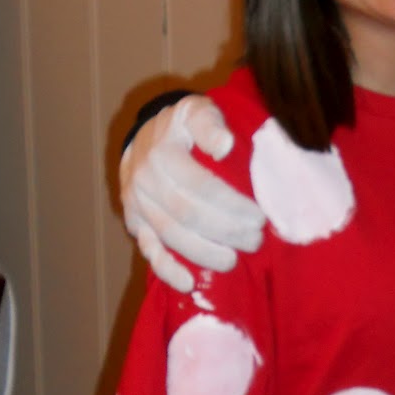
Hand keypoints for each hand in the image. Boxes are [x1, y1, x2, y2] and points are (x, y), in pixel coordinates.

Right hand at [119, 96, 265, 293]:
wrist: (143, 138)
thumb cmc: (181, 127)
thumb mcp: (196, 111)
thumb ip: (209, 124)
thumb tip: (225, 145)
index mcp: (162, 153)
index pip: (200, 185)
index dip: (231, 205)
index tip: (259, 217)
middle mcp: (144, 181)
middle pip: (187, 214)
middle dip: (225, 231)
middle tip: (255, 240)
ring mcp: (137, 205)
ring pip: (170, 236)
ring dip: (204, 253)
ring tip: (233, 260)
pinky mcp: (134, 224)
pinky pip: (148, 250)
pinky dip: (166, 270)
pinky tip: (188, 283)